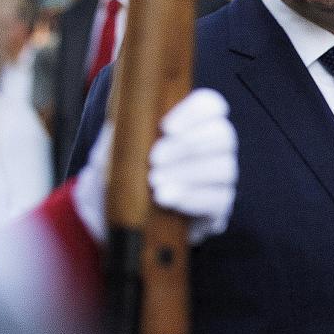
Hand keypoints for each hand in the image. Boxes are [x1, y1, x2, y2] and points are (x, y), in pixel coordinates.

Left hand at [71, 88, 236, 243]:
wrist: (118, 228)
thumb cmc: (118, 185)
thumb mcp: (108, 158)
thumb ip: (116, 139)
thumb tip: (122, 126)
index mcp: (190, 126)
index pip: (210, 105)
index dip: (195, 112)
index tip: (165, 128)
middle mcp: (213, 148)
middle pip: (223, 134)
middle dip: (187, 145)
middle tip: (154, 160)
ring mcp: (220, 179)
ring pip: (224, 166)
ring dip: (189, 173)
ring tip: (157, 184)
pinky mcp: (219, 209)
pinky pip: (220, 199)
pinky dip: (194, 198)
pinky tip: (170, 201)